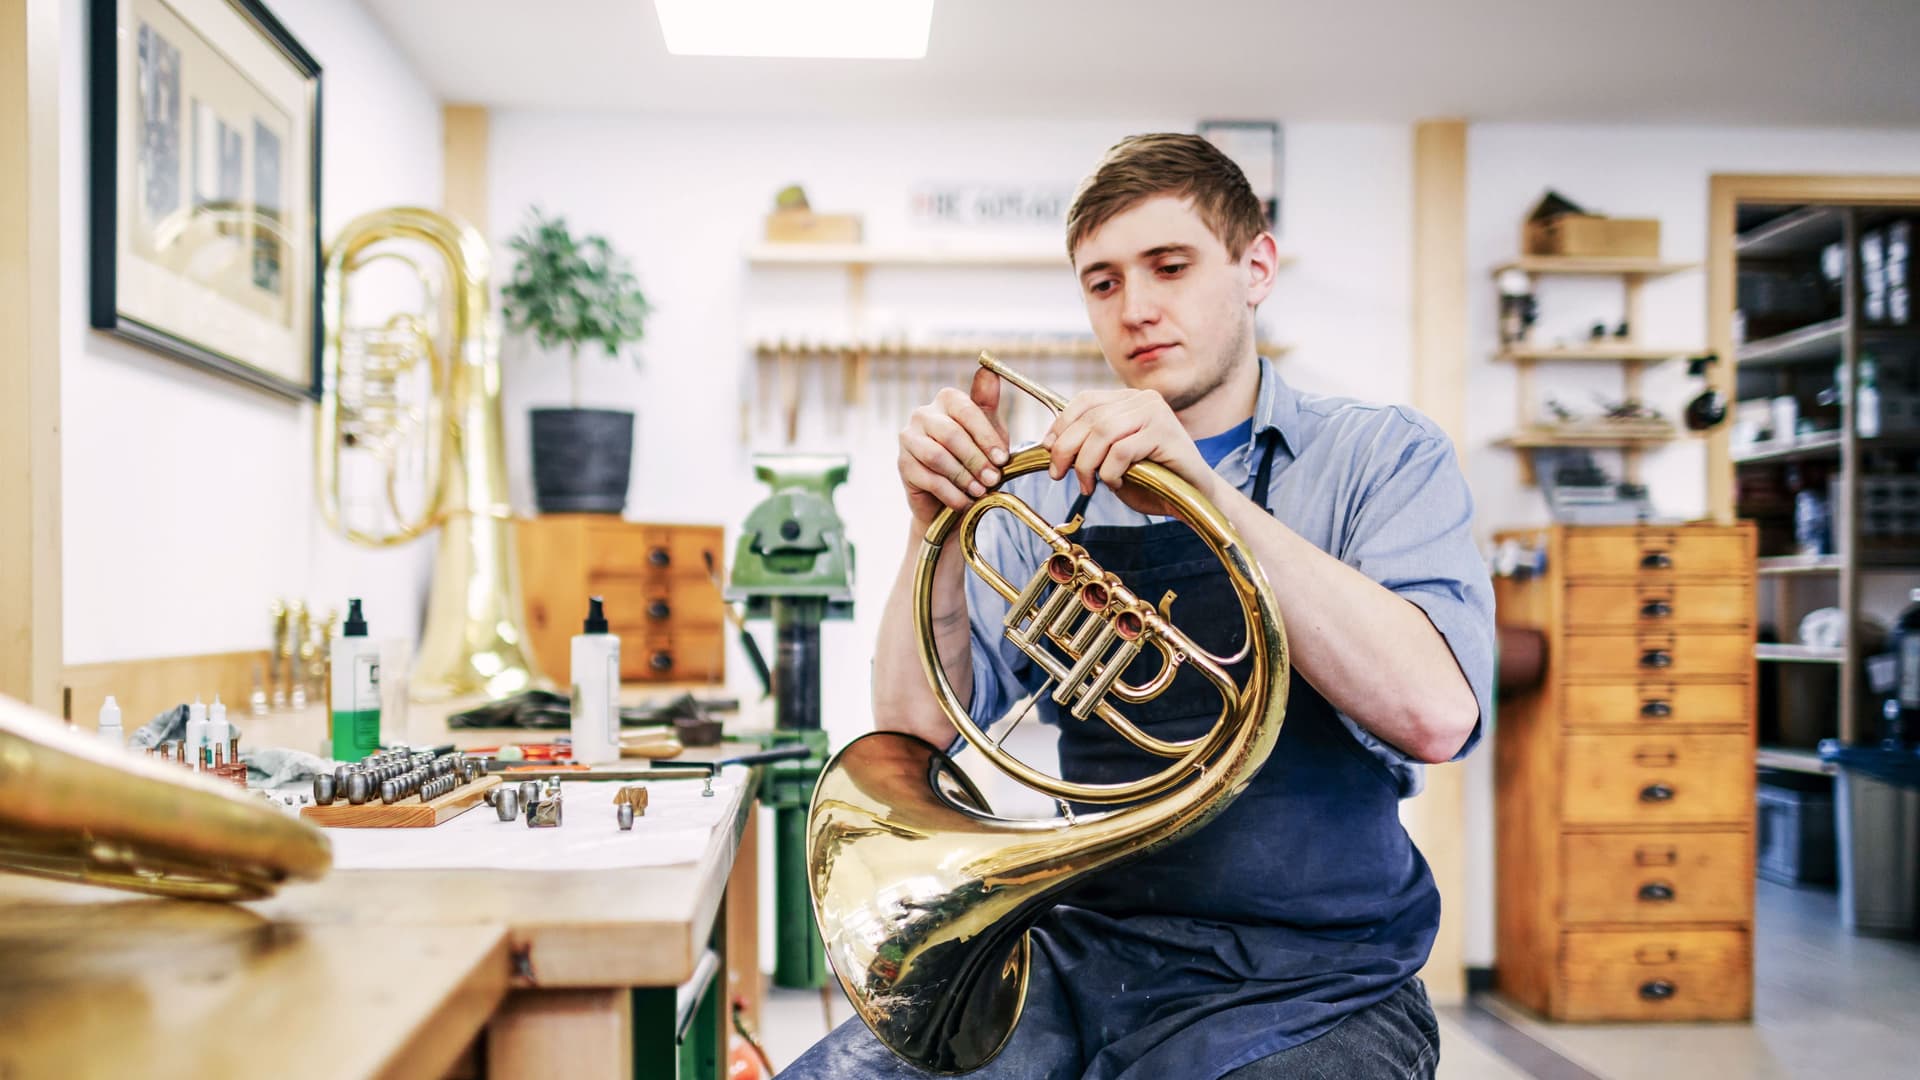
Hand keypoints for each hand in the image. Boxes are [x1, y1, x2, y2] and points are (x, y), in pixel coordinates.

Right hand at [898, 366, 1011, 526]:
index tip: (1002, 459)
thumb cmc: (974, 457)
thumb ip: (988, 403)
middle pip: (951, 434)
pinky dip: (950, 493)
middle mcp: (923, 414)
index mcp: (946, 400)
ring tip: (980, 491)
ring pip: (937, 456)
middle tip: (993, 479)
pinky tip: (964, 501)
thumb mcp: (989, 431)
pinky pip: (928, 478)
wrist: (952, 496)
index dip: (986, 436)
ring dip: (963, 477)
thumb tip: (989, 370)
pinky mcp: (902, 464)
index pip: (966, 410)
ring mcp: (908, 438)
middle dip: (976, 459)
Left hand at [1043, 389, 1214, 516]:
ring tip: (1088, 484)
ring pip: (1103, 433)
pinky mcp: (1166, 433)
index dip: (1061, 424)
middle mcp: (1142, 400)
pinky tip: (1117, 483)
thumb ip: (1088, 446)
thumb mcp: (1111, 459)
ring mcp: (1156, 414)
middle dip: (1066, 448)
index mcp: (1128, 400)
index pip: (1085, 400)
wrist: (1193, 497)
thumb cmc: (1153, 480)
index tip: (1049, 449)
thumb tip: (1052, 445)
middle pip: (1090, 418)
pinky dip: (1111, 471)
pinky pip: (1122, 451)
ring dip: (1087, 463)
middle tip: (1059, 474)